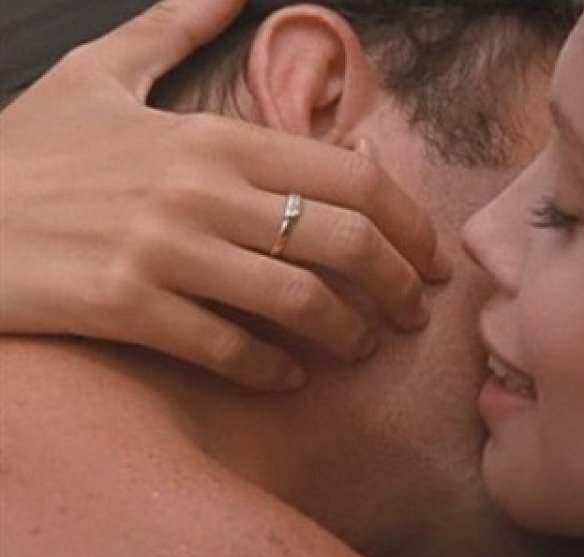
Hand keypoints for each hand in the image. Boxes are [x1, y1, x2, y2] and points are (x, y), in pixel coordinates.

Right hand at [0, 0, 450, 390]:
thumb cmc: (28, 150)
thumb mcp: (98, 75)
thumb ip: (171, 28)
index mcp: (213, 136)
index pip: (352, 177)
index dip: (409, 223)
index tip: (428, 255)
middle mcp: (202, 190)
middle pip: (343, 240)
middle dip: (396, 285)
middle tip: (411, 312)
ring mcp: (165, 250)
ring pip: (297, 302)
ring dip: (346, 333)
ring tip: (360, 346)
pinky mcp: (127, 306)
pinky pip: (228, 349)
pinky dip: (273, 371)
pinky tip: (288, 378)